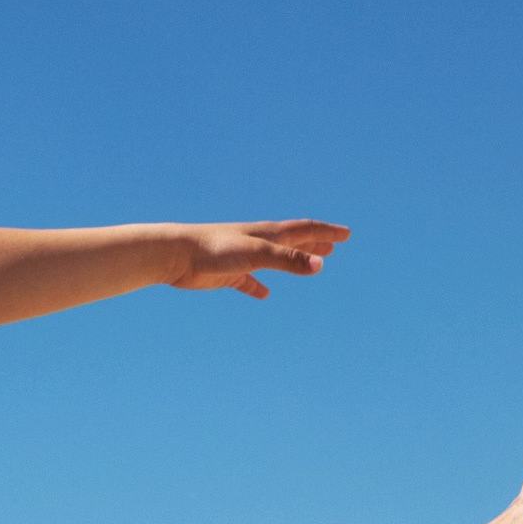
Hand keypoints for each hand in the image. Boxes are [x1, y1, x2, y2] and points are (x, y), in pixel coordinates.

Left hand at [166, 220, 349, 297]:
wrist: (175, 254)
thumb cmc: (215, 249)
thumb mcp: (257, 254)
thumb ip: (288, 259)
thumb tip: (321, 265)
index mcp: (268, 234)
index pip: (305, 229)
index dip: (327, 232)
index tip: (347, 234)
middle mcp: (257, 243)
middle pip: (293, 241)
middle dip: (316, 243)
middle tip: (335, 246)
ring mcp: (243, 258)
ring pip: (275, 259)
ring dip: (294, 261)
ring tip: (310, 265)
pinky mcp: (227, 274)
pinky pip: (248, 281)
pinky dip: (258, 286)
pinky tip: (264, 294)